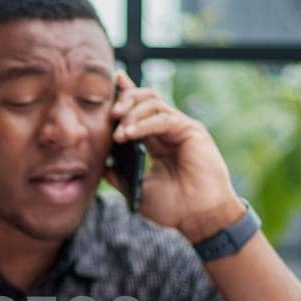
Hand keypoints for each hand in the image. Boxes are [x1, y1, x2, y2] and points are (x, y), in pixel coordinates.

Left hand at [104, 70, 245, 242]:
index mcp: (157, 142)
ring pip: (153, 103)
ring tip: (119, 132)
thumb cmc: (174, 207)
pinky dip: (144, 124)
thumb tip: (101, 167)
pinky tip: (130, 135)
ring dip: (132, 113)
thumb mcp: (137, 191)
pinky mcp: (191, 130)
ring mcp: (180, 128)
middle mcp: (169, 130)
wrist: (198, 218)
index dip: (126, 94)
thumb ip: (120, 177)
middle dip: (125, 99)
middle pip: (146, 99)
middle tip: (110, 114)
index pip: (139, 112)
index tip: (112, 82)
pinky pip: (164, 118)